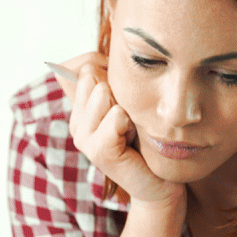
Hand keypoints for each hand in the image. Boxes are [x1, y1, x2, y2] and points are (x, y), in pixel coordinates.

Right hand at [52, 53, 182, 207]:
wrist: (159, 183)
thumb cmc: (148, 141)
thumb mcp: (129, 103)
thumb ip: (109, 78)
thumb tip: (87, 54)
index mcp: (81, 108)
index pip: (84, 65)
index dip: (110, 69)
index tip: (127, 94)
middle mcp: (76, 121)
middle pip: (91, 75)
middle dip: (119, 89)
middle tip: (131, 117)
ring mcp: (83, 137)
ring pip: (102, 93)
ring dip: (127, 107)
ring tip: (133, 128)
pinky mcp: (98, 151)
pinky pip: (114, 117)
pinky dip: (129, 123)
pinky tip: (133, 139)